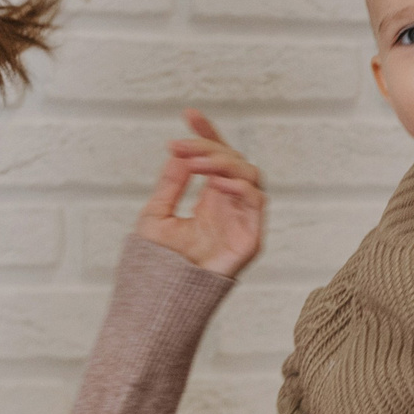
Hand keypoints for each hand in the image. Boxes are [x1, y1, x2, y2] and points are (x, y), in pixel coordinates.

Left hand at [136, 110, 263, 277]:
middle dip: (207, 147)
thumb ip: (171, 184)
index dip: (206, 135)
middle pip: (232, 160)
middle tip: (178, 146)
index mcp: (209, 200)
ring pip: (249, 174)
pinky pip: (257, 202)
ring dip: (222, 163)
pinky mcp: (250, 238)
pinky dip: (241, 186)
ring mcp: (241, 220)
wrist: (160, 299)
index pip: (215, 159)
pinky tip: (217, 183)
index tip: (189, 115)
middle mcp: (228, 206)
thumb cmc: (156, 265)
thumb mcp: (156, 215)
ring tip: (194, 165)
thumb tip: (178, 153)